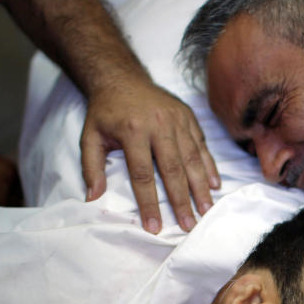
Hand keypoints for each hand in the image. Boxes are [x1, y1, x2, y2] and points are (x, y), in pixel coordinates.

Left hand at [80, 77, 219, 233]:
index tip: (154, 226)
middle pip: (173, 170)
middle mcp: (158, 125)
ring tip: (205, 210)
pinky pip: (201, 145)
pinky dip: (209, 166)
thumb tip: (93, 197)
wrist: (121, 77)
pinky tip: (214, 185)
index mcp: (132, 131)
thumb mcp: (89, 136)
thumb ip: (91, 167)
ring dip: (200, 188)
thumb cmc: (105, 112)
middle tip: (188, 225)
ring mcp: (177, 120)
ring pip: (192, 159)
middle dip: (181, 201)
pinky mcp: (188, 117)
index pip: (142, 175)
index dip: (149, 203)